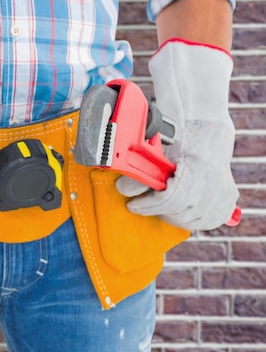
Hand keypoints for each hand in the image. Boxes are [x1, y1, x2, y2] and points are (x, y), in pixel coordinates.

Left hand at [116, 40, 238, 229]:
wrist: (206, 130)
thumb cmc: (178, 135)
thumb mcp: (156, 148)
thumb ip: (140, 168)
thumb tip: (123, 187)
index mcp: (198, 166)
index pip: (172, 199)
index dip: (149, 205)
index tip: (133, 205)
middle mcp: (215, 182)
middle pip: (181, 213)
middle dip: (158, 211)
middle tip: (143, 204)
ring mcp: (224, 193)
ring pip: (193, 220)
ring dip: (171, 215)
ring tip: (159, 205)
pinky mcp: (228, 201)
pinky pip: (208, 221)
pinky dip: (190, 218)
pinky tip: (177, 210)